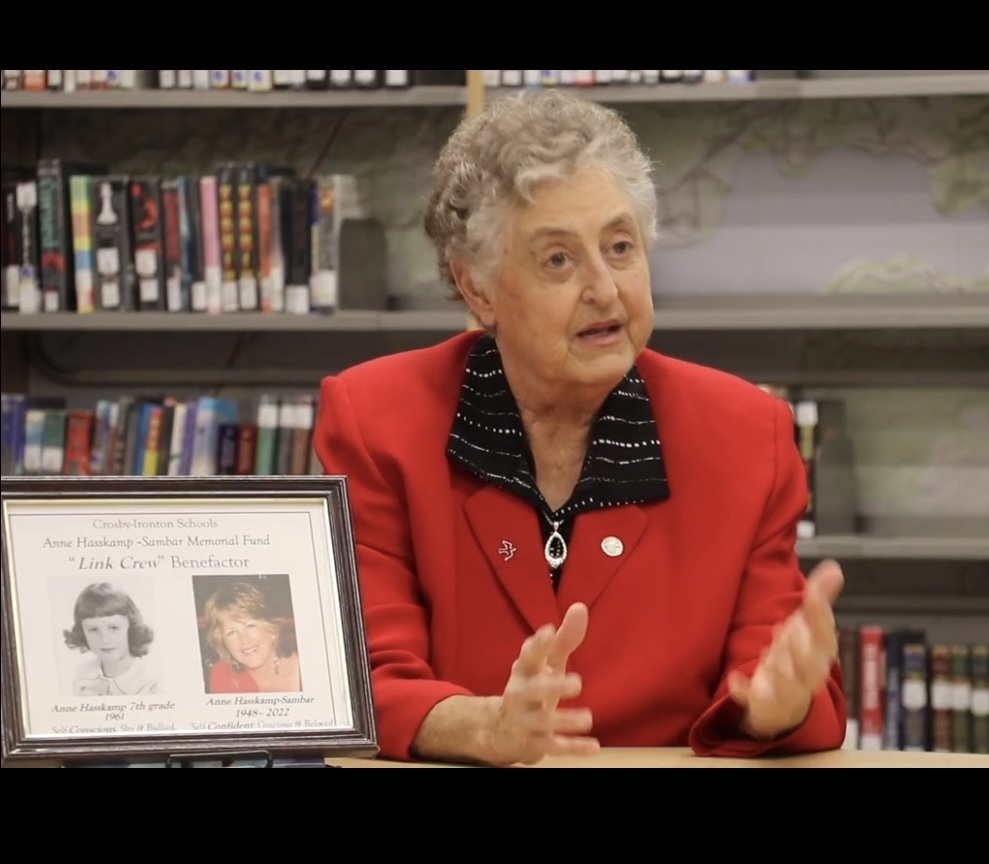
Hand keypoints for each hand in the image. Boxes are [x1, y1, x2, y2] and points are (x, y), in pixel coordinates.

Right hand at [481, 602, 599, 765]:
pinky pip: (552, 747)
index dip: (537, 643)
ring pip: (542, 722)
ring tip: (588, 718)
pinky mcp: (532, 743)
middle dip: (553, 686)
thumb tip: (580, 607)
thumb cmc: (532, 688)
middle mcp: (520, 694)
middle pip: (533, 690)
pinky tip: (593, 746)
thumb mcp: (546, 663)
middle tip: (578, 682)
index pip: (528, 655)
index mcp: (524, 670)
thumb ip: (564, 638)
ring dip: (564, 720)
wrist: (500, 730)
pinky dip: (572, 748)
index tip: (548, 631)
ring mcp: (524, 720)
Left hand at [727, 559, 843, 739]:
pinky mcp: (763, 702)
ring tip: (770, 652)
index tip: (813, 594)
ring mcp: (786, 691)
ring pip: (789, 686)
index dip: (820, 615)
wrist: (786, 701)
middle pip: (811, 664)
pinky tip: (733, 680)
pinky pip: (755, 701)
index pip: (825, 634)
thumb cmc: (798, 656)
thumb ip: (819, 598)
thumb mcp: (807, 626)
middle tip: (793, 626)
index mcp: (819, 652)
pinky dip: (745, 691)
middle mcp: (807, 674)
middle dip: (804, 647)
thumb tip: (834, 568)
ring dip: (780, 671)